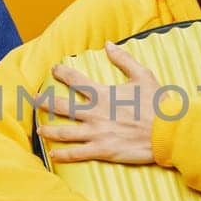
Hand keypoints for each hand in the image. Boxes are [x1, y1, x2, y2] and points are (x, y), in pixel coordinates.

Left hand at [35, 42, 159, 163]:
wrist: (167, 131)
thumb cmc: (157, 103)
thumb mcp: (142, 75)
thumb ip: (123, 59)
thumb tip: (109, 45)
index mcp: (103, 94)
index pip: (75, 80)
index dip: (62, 72)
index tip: (54, 69)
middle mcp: (95, 113)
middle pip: (61, 107)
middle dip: (44, 102)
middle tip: (33, 100)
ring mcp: (96, 132)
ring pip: (64, 132)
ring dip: (49, 131)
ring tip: (40, 130)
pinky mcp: (102, 150)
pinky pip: (77, 153)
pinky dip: (63, 155)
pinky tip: (53, 155)